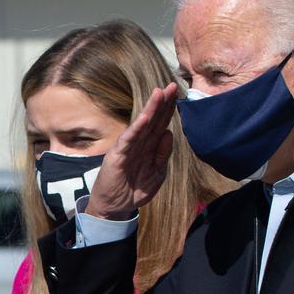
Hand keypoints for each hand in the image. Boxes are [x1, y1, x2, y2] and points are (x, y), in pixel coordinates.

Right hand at [86, 82, 177, 219]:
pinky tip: (144, 117)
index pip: (160, 124)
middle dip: (162, 104)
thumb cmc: (135, 189)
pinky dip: (136, 128)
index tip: (177, 94)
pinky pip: (128, 140)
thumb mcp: (156, 173)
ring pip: (141, 125)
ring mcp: (128, 147)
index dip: (168, 110)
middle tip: (172, 86)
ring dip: (150, 109)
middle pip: (153, 120)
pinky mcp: (117, 155)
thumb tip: (169, 134)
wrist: (116, 207)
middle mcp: (139, 143)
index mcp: (149, 147)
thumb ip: (162, 155)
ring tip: (159, 93)